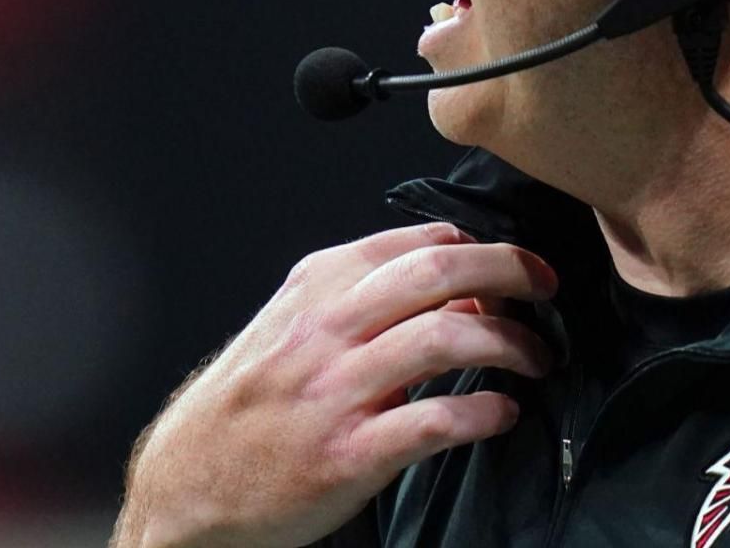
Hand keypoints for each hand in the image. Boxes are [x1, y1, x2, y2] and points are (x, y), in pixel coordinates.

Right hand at [112, 222, 559, 547]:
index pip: (415, 242)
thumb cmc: (247, 409)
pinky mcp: (347, 455)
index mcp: (314, 289)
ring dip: (510, 343)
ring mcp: (335, 392)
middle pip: (438, 272)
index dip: (481, 246)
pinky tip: (501, 413)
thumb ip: (364, 302)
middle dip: (509, 270)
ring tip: (535, 358)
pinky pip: (436, 420)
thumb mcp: (293, 331)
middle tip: (545, 288)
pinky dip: (483, 411)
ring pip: (446, 337)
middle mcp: (325, 330)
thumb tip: (457, 290)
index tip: (515, 265)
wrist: (184, 487)